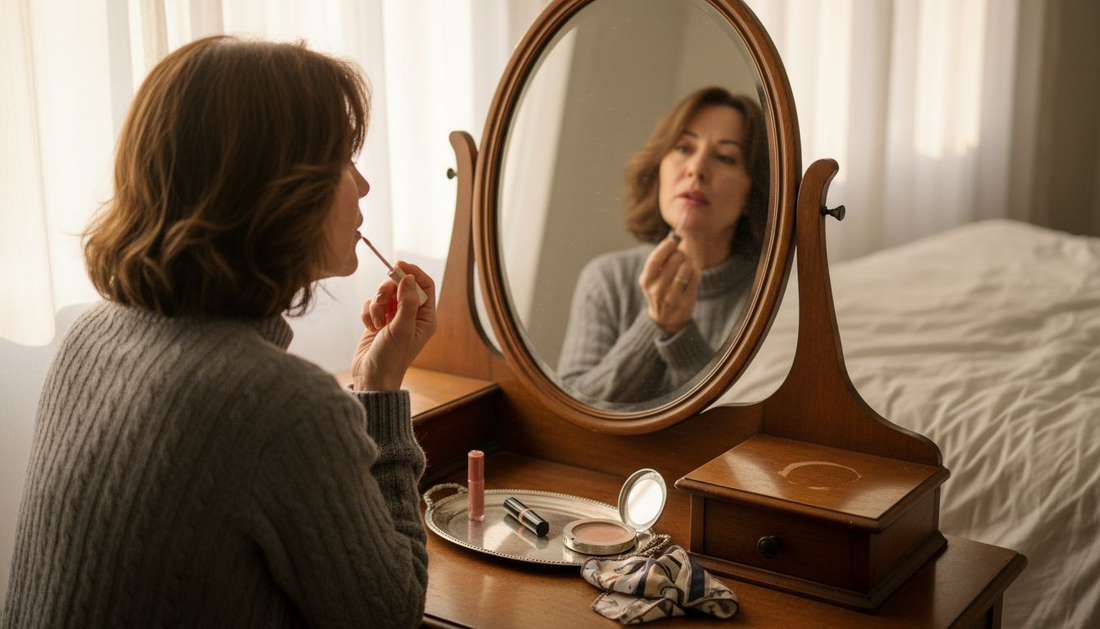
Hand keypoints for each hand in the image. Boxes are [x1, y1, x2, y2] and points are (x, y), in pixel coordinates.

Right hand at [351, 262, 436, 390]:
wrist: (372, 377)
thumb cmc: (392, 357)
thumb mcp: (402, 328)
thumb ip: (407, 302)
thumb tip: (409, 277)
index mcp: (426, 317)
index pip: (425, 285)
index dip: (413, 272)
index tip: (398, 265)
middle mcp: (412, 315)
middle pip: (402, 285)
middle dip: (388, 289)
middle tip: (382, 299)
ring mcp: (394, 317)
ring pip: (385, 293)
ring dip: (377, 304)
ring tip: (376, 322)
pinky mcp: (378, 320)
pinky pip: (372, 304)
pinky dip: (369, 312)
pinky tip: (370, 327)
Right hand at [638, 237, 699, 334]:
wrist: (665, 320)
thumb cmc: (659, 291)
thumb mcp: (653, 278)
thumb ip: (660, 259)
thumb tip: (673, 236)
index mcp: (646, 281)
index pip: (655, 260)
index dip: (665, 247)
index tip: (673, 240)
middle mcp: (657, 290)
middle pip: (673, 261)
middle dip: (680, 254)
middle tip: (681, 254)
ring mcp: (671, 297)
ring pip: (686, 269)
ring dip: (689, 262)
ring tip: (687, 264)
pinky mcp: (685, 302)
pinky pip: (695, 278)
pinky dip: (695, 271)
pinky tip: (692, 273)